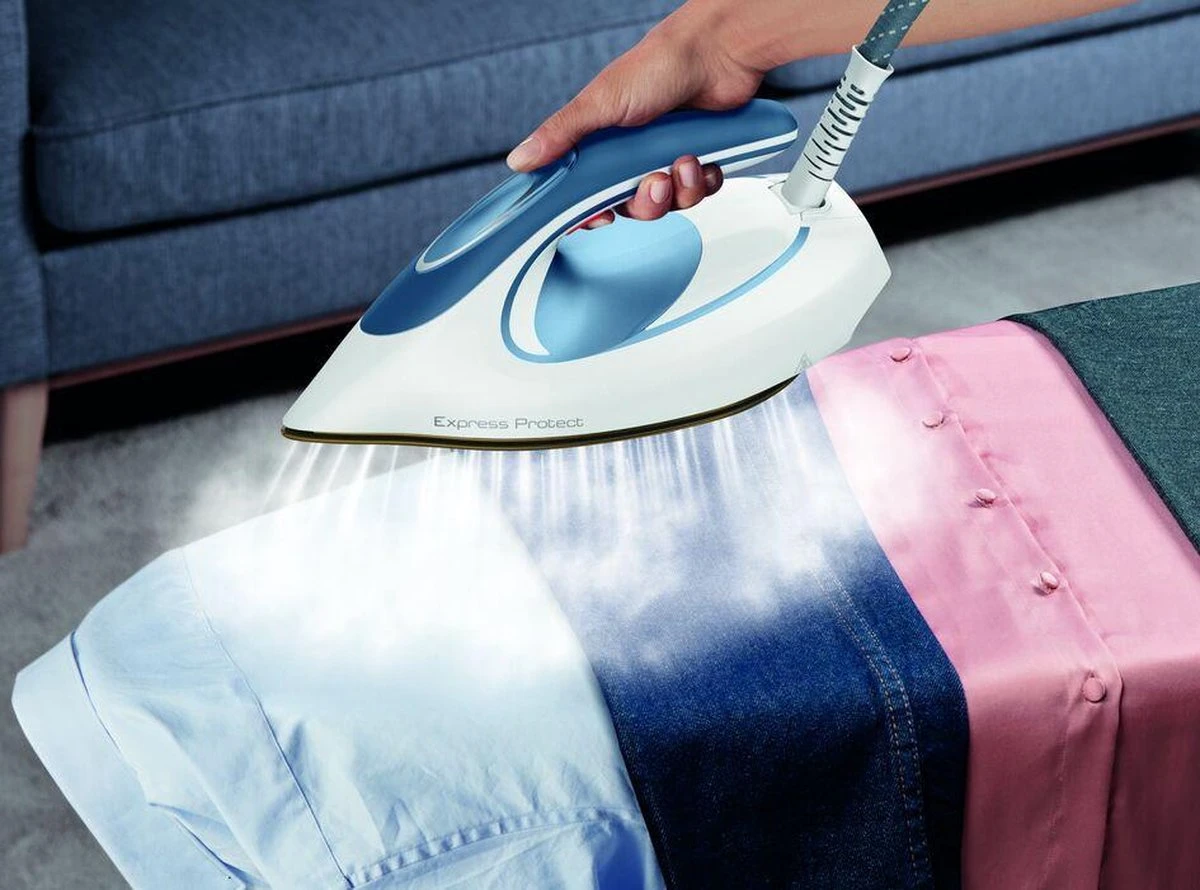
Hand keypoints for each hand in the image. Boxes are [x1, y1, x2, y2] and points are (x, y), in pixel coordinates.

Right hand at [505, 4, 766, 227]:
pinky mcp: (697, 158)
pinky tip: (702, 158)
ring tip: (684, 161)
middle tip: (655, 183)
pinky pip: (698, 192)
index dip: (593, 212)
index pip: (585, 193)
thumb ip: (560, 135)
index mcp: (601, 142)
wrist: (718, 53)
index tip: (601, 216)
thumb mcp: (599, 102)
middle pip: (631, 207)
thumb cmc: (658, 65)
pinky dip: (703, 180)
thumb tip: (519, 159)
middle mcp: (631, 154)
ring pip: (668, 203)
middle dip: (646, 203)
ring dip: (679, 190)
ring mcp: (664, 157)